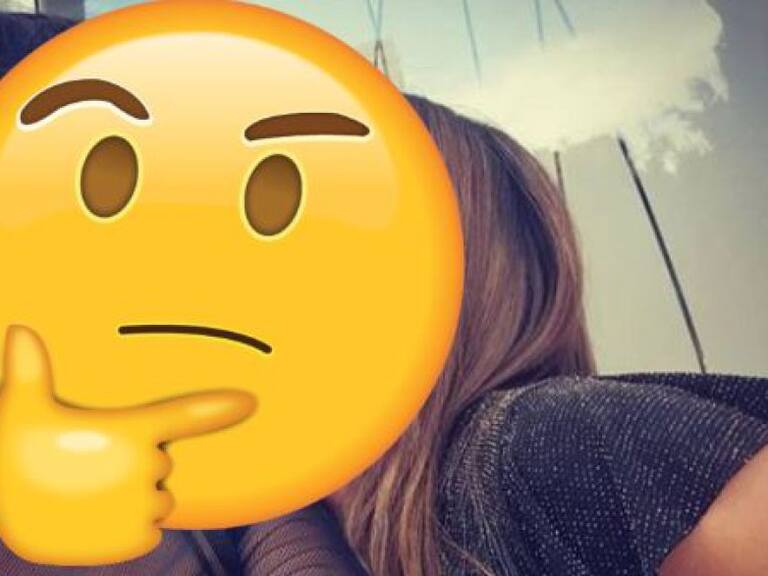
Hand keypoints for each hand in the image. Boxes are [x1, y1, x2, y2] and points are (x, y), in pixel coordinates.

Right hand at [0, 325, 254, 565]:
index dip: (220, 407)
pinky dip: (131, 526)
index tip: (250, 401)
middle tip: (93, 466)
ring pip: (159, 499)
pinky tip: (96, 519)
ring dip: (136, 496)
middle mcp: (144, 468)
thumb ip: (30, 369)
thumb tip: (19, 329)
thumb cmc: (10, 454)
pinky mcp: (134, 540)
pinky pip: (150, 530)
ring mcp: (142, 506)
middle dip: (138, 464)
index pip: (187, 414)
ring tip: (92, 493)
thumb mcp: (19, 407)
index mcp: (129, 431)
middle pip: (163, 463)